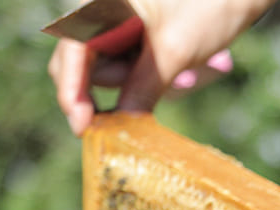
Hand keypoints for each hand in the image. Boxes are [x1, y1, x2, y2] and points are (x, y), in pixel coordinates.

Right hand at [48, 0, 274, 135]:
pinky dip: (164, 79)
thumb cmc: (208, 6)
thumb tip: (120, 121)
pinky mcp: (139, 39)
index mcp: (101, 3)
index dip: (73, 93)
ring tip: (196, 67)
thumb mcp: (175, 51)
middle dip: (127, 87)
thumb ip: (144, 86)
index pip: (71, 53)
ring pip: (120, 76)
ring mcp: (121, 27)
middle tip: (163, 90)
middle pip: (90, 69)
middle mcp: (103, 13)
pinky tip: (197, 67)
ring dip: (153, 84)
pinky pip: (141, 73)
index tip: (83, 127)